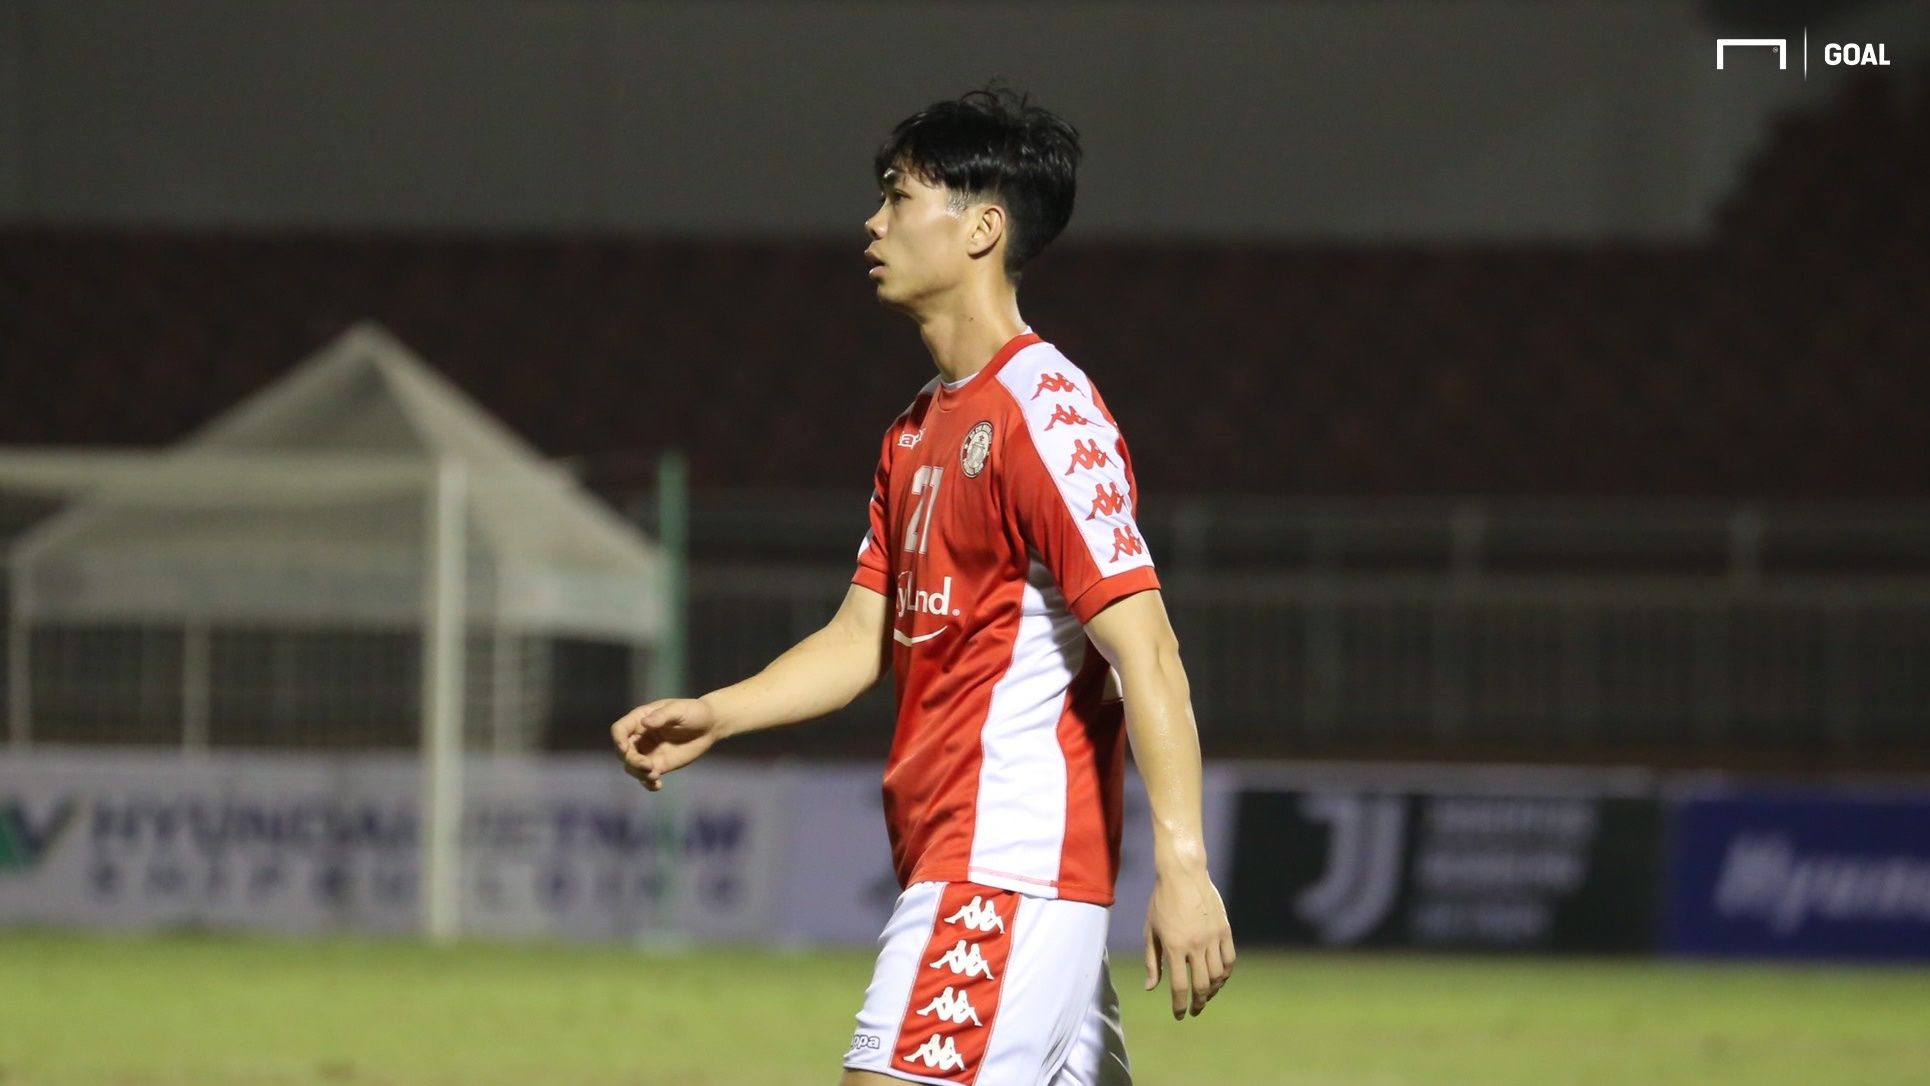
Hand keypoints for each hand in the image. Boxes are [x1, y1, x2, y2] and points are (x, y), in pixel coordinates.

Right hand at [608, 698, 723, 791]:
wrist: (710, 726)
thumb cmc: (694, 712)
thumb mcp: (679, 709)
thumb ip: (662, 715)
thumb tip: (645, 722)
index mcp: (640, 719)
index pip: (620, 729)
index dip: (617, 739)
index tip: (625, 748)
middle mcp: (640, 737)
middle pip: (623, 752)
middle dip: (632, 761)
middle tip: (648, 766)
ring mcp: (648, 752)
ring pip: (632, 767)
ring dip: (639, 773)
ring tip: (655, 776)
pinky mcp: (659, 765)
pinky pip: (646, 777)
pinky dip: (648, 783)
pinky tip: (657, 786)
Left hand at [1143, 862, 1234, 1019]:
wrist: (1183, 874)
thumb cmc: (1161, 902)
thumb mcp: (1151, 931)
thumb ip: (1151, 961)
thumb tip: (1151, 988)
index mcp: (1174, 946)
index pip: (1180, 986)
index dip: (1180, 1005)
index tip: (1179, 1015)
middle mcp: (1195, 945)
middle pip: (1201, 985)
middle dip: (1197, 1003)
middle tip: (1194, 1010)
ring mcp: (1212, 937)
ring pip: (1217, 975)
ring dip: (1212, 990)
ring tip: (1205, 995)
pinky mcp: (1224, 929)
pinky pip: (1229, 959)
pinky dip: (1225, 973)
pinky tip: (1219, 978)